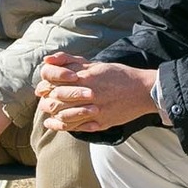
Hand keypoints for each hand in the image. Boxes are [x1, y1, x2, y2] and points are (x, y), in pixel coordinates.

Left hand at [36, 52, 158, 131]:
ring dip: (53, 115)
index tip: (45, 88)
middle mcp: (88, 92)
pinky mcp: (100, 122)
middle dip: (47, 101)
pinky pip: (77, 127)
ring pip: (64, 115)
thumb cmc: (119, 75)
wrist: (143, 91)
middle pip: (56, 99)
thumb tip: (47, 60)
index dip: (45, 85)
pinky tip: (55, 124)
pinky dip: (62, 126)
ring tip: (49, 114)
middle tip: (45, 102)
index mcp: (85, 76)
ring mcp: (94, 109)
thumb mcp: (95, 64)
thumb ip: (70, 62)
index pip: (54, 81)